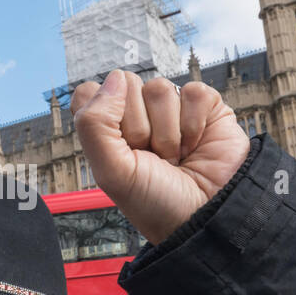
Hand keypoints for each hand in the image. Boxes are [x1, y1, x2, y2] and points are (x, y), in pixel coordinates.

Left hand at [71, 69, 249, 245]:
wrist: (205, 216)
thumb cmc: (156, 202)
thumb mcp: (111, 172)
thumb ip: (95, 123)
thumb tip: (115, 78)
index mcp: (108, 128)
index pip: (89, 92)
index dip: (102, 116)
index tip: (118, 149)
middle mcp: (138, 114)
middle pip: (126, 85)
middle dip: (138, 128)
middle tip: (151, 158)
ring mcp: (171, 108)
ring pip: (159, 88)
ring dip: (168, 133)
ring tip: (174, 157)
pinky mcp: (204, 107)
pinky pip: (192, 92)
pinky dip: (193, 125)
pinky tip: (195, 146)